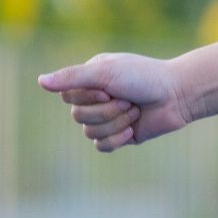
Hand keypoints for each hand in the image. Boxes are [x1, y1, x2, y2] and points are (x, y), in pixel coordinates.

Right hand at [38, 53, 192, 152]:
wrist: (178, 95)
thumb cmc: (144, 77)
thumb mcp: (106, 72)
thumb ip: (73, 77)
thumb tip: (40, 82)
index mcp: (90, 80)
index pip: (67, 96)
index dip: (87, 97)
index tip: (109, 88)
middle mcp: (95, 99)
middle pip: (78, 116)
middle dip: (107, 110)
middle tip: (129, 99)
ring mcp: (107, 118)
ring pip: (90, 132)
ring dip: (116, 122)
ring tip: (136, 110)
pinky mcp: (120, 135)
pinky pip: (101, 146)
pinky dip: (116, 139)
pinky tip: (132, 131)